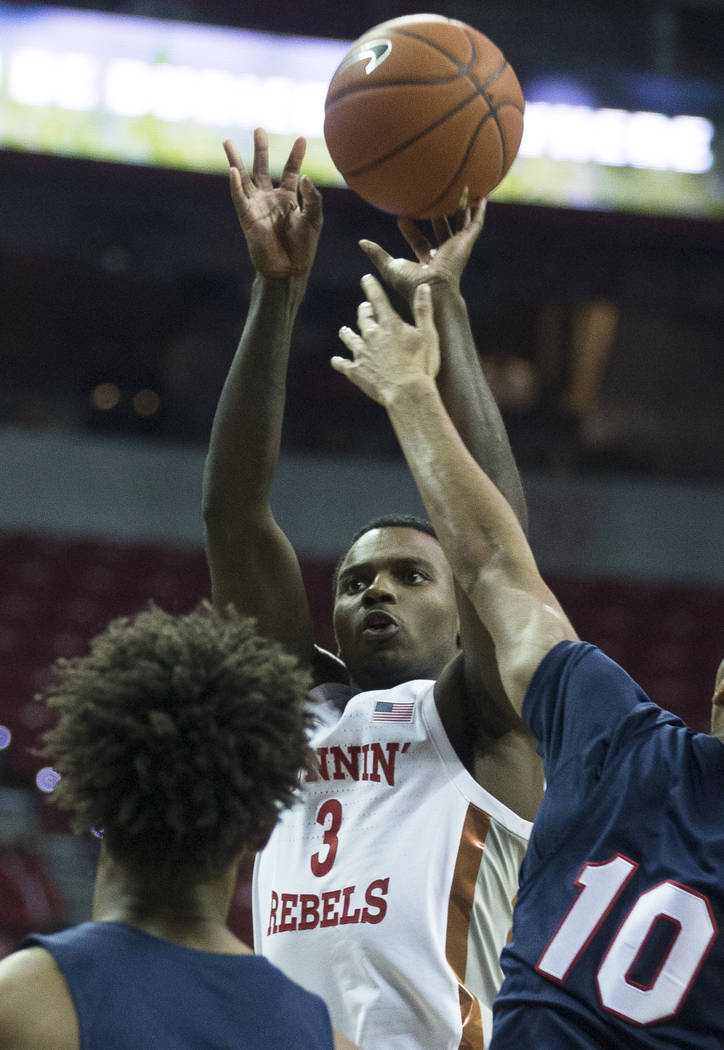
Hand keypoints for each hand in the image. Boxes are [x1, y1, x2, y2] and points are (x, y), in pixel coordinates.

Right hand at [224, 128, 322, 278]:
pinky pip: (239, 198)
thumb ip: (312, 198)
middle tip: (259, 128)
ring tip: (227, 141)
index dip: (295, 155)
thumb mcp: (314, 220)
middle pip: (263, 168)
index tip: (302, 138)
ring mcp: (257, 207)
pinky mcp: (248, 218)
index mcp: (289, 199)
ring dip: (236, 160)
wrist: (289, 270)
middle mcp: (271, 199)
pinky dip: (235, 185)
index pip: (291, 171)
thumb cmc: (304, 248)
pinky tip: (232, 171)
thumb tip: (303, 176)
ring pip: (244, 179)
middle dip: (260, 149)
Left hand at [331, 275, 438, 405]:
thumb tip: (424, 287)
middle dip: (363, 311)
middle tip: (363, 308)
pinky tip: (335, 361)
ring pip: (350, 339)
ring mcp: (362, 354)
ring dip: (347, 333)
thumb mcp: (428, 335)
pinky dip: (339, 362)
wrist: (407, 393)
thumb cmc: (421, 364)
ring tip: (344, 330)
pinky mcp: (356, 372)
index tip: (366, 278)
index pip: (377, 299)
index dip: (371, 287)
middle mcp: (372, 336)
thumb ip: (423, 310)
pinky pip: (343, 365)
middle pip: (363, 318)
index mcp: (389, 324)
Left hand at [359, 197, 485, 301]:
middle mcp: (445, 254)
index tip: (401, 216)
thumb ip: (377, 254)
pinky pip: (476, 223)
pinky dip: (479, 210)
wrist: (433, 288)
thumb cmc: (411, 284)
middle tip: (434, 196)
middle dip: (438, 214)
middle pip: (442, 229)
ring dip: (461, 208)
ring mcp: (457, 247)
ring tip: (462, 189)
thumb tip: (361, 242)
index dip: (410, 229)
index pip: (420, 242)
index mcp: (428, 262)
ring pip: (460, 223)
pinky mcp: (466, 242)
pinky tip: (481, 197)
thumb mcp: (390, 266)